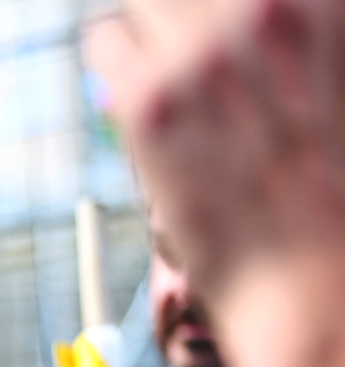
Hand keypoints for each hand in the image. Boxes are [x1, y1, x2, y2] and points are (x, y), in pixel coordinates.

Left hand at [86, 0, 344, 307]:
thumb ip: (300, 35)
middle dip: (187, 14)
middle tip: (195, 58)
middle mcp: (264, 10)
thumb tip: (255, 17)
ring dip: (152, 28)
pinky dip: (118, 60)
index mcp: (322, 3)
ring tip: (169, 73)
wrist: (310, 278)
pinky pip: (104, 36)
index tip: (219, 31)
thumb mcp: (337, 79)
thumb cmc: (334, 190)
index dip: (220, 10)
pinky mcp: (149, 101)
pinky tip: (142, 98)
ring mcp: (202, 54)